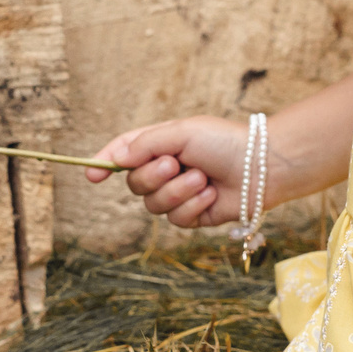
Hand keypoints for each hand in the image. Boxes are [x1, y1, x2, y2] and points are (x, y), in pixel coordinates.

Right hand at [86, 116, 251, 228]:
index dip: (104, 163)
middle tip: (176, 163)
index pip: (124, 153)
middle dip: (153, 176)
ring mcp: (179, 195)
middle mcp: (166, 170)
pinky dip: (193, 206)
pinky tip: (211, 195)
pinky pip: (176, 219)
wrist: (262, 167)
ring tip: (202, 179)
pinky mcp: (193, 216)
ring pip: (153, 205)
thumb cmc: (225, 142)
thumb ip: (146, 143)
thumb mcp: (182, 132)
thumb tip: (117, 158)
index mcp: (161, 145)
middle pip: (134, 184)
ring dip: (177, 191)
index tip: (90, 175)